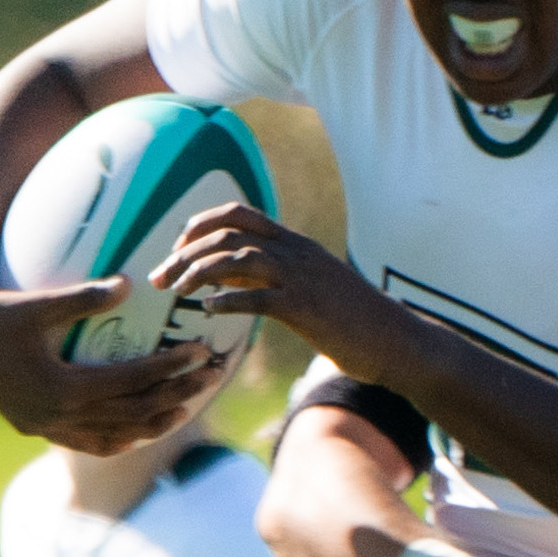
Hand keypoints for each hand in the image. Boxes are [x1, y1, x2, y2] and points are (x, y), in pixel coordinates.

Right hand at [0, 272, 242, 451]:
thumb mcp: (37, 302)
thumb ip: (84, 297)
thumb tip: (131, 284)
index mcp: (61, 386)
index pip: (131, 381)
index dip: (170, 368)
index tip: (201, 352)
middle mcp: (57, 415)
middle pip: (131, 412)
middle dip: (176, 396)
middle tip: (211, 378)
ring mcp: (46, 427)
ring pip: (113, 436)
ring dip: (151, 424)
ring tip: (184, 409)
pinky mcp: (35, 428)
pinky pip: (85, 442)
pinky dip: (115, 439)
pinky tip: (135, 433)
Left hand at [153, 203, 402, 365]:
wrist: (396, 342)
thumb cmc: (353, 320)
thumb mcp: (310, 287)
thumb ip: (272, 277)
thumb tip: (230, 280)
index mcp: (295, 244)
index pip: (239, 214)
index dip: (200, 225)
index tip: (176, 248)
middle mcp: (296, 253)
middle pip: (229, 234)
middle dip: (186, 252)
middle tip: (161, 277)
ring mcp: (302, 279)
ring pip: (238, 259)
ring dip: (199, 273)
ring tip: (176, 292)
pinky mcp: (306, 310)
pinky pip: (258, 299)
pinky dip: (227, 301)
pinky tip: (207, 311)